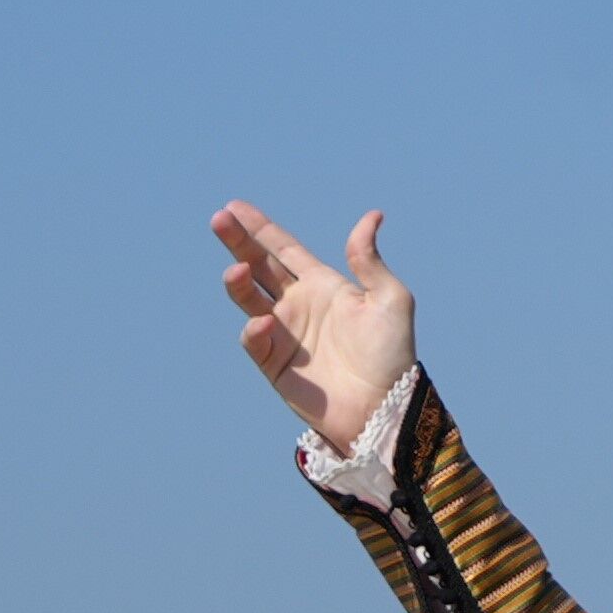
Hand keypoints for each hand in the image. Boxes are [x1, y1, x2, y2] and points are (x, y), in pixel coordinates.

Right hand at [213, 202, 415, 448]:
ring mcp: (283, 333)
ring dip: (238, 282)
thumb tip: (372, 216)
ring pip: (248, 298)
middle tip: (220, 219)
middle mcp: (298, 305)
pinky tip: (265, 322)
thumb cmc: (392, 353)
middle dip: (238, 242)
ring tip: (237, 270)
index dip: (260, 229)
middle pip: (258, 265)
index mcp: (323, 285)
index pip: (284, 249)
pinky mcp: (273, 363)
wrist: (383, 406)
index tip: (234, 206)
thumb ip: (369, 260)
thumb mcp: (390, 299)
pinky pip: (255, 340)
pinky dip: (255, 330)